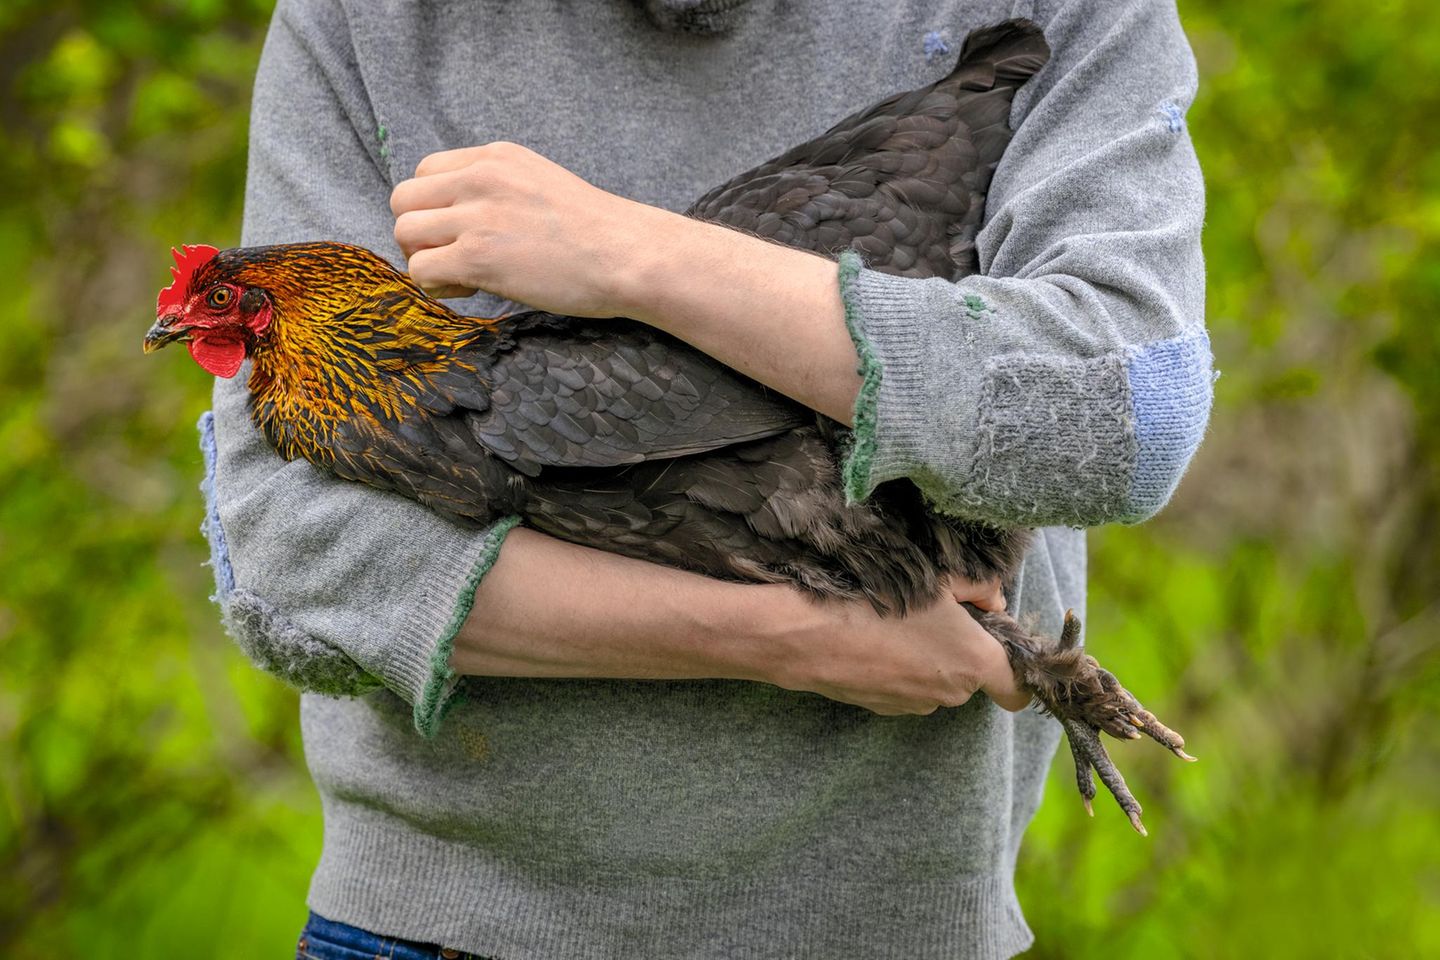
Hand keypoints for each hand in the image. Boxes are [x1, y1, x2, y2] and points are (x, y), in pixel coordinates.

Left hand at [391, 141, 657, 312]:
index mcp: (496, 157)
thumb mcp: (542, 183)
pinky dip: (434, 286)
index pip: (426, 171)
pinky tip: (468, 291)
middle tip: (451, 258)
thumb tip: (465, 219)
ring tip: (460, 277)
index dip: (434, 207)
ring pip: (404, 232)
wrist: (628, 255)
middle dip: (419, 233)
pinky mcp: (477, 256)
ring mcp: (477, 216)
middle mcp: (480, 178)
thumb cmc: (598, 232)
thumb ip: (500, 189)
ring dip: (423, 260)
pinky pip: (420, 269)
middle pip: (404, 199)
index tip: (462, 232)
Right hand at [761, 578, 1030, 716]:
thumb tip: (994, 599)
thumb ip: (978, 588)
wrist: (805, 635)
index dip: (1017, 673)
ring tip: (893, 624)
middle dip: (959, 648)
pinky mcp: (883, 709)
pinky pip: (905, 687)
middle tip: (931, 613)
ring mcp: (914, 705)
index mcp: (973, 661)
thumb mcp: (935, 579)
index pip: (1018, 690)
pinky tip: (871, 640)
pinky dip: (896, 668)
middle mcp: (950, 693)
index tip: (996, 647)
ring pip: (936, 681)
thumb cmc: (874, 599)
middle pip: (971, 675)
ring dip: (925, 658)